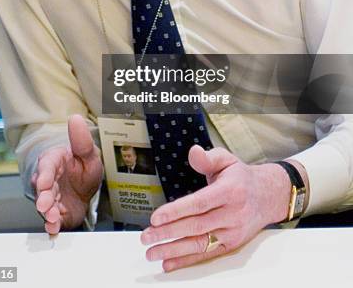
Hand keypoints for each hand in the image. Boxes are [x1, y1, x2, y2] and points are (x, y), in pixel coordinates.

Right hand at [31, 114, 103, 234]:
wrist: (86, 190)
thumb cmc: (84, 169)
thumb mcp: (88, 154)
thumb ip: (81, 140)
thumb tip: (75, 119)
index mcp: (55, 162)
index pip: (47, 166)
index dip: (44, 175)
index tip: (43, 182)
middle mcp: (49, 180)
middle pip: (43, 188)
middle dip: (43, 197)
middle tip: (45, 204)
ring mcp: (51, 198)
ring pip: (45, 205)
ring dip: (47, 212)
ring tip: (52, 217)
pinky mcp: (55, 213)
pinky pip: (52, 220)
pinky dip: (52, 226)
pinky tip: (54, 228)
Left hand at [141, 145, 290, 271]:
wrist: (268, 196)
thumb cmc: (241, 177)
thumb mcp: (226, 159)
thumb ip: (207, 158)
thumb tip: (194, 152)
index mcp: (230, 191)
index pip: (199, 203)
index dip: (176, 211)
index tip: (156, 218)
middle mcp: (233, 213)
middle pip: (196, 226)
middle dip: (168, 233)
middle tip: (146, 236)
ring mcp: (233, 232)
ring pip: (200, 243)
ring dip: (173, 250)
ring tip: (152, 252)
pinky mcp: (232, 245)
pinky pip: (207, 255)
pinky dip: (186, 260)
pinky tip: (169, 262)